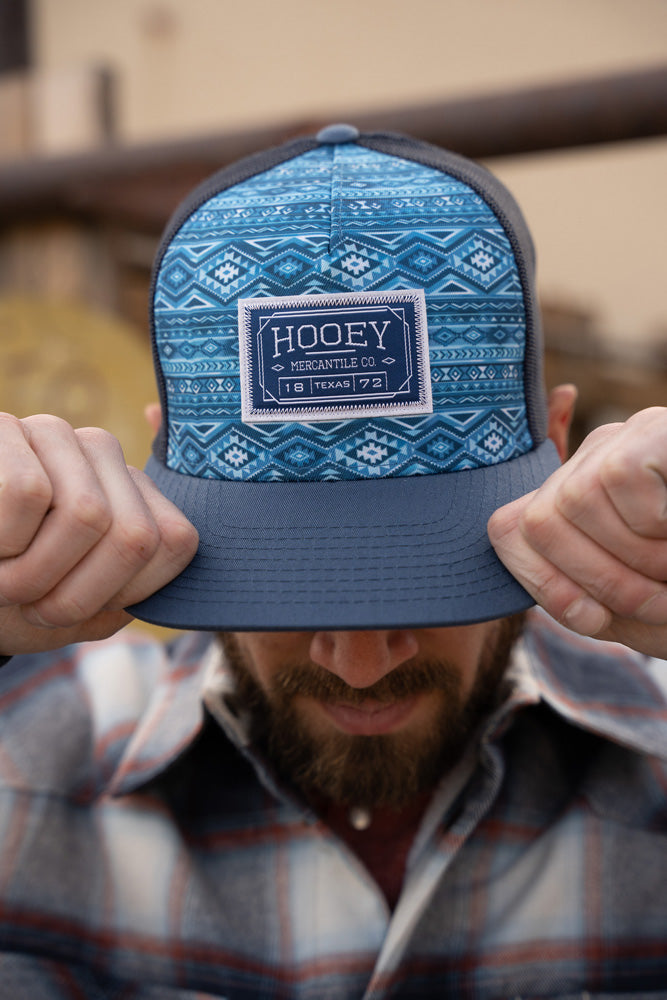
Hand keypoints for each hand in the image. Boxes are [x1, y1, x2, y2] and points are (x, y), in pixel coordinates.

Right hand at [0, 413, 198, 654]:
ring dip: (33, 574)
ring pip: (87, 514)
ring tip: (2, 576)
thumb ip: (131, 586)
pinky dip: (1, 541)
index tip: (78, 605)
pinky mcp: (5, 428)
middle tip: (31, 602)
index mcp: (133, 495)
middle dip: (77, 595)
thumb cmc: (15, 601)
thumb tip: (168, 520)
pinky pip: (28, 493)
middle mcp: (105, 455)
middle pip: (135, 537)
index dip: (125, 593)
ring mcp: (57, 435)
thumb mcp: (80, 608)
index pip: (174, 543)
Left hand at [488, 407, 666, 657]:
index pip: (507, 528)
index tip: (594, 619)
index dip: (541, 582)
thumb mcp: (629, 607)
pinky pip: (621, 483)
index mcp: (582, 497)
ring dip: (637, 562)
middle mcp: (598, 456)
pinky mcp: (659, 431)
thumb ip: (567, 585)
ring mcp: (632, 434)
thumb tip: (499, 523)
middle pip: (535, 520)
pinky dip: (659, 527)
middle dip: (598, 581)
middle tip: (660, 598)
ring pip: (573, 503)